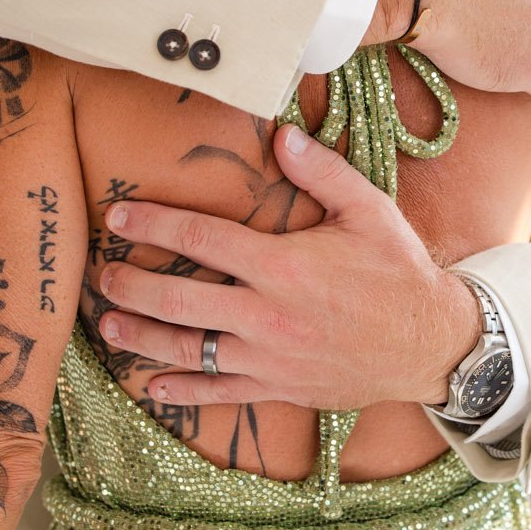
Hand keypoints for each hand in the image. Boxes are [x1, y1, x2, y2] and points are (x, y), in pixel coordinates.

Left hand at [93, 126, 479, 410]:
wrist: (429, 341)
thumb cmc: (398, 271)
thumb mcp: (369, 210)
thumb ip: (322, 171)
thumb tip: (281, 135)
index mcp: (283, 265)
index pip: (203, 237)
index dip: (156, 222)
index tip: (120, 214)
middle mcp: (267, 313)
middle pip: (179, 299)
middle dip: (132, 284)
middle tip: (100, 273)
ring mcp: (269, 357)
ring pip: (189, 349)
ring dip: (141, 336)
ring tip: (107, 324)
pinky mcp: (278, 388)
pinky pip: (218, 393)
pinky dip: (181, 392)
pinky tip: (152, 386)